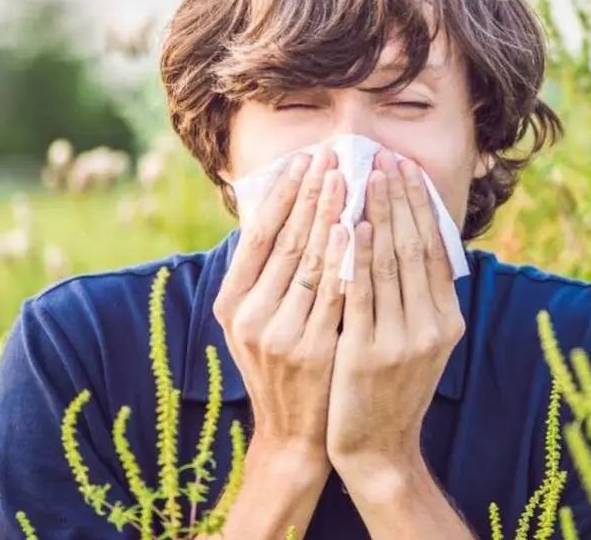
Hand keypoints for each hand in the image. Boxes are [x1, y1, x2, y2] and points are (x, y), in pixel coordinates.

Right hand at [212, 148, 348, 470]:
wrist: (295, 434)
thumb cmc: (282, 366)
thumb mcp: (257, 321)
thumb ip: (265, 274)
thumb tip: (281, 210)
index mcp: (231, 303)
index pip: (258, 236)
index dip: (282, 195)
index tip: (304, 160)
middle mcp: (249, 316)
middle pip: (285, 242)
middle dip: (310, 195)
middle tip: (331, 156)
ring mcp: (280, 334)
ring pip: (310, 262)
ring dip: (331, 215)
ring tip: (349, 178)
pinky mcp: (312, 349)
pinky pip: (334, 293)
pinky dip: (346, 259)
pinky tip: (358, 228)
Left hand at [326, 150, 465, 478]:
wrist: (377, 448)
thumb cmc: (392, 388)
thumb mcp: (420, 342)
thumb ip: (421, 297)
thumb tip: (415, 239)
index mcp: (448, 320)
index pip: (436, 249)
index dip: (421, 206)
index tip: (406, 168)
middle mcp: (432, 327)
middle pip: (415, 248)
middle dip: (399, 198)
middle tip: (384, 158)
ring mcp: (401, 341)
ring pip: (389, 264)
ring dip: (377, 215)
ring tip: (364, 177)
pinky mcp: (366, 352)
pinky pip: (360, 293)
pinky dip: (356, 256)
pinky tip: (348, 226)